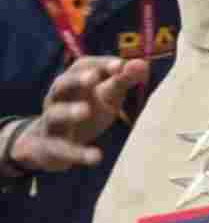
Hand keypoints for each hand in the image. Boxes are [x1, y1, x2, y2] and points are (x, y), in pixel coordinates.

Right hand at [12, 57, 148, 171]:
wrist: (51, 146)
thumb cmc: (87, 111)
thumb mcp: (106, 95)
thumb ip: (124, 80)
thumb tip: (143, 64)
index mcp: (73, 83)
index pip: (82, 66)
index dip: (101, 64)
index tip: (120, 65)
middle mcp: (57, 99)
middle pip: (62, 85)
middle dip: (77, 80)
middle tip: (93, 78)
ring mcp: (52, 123)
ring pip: (55, 115)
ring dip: (69, 111)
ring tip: (85, 110)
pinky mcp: (51, 147)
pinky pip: (62, 149)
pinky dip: (78, 153)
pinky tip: (96, 157)